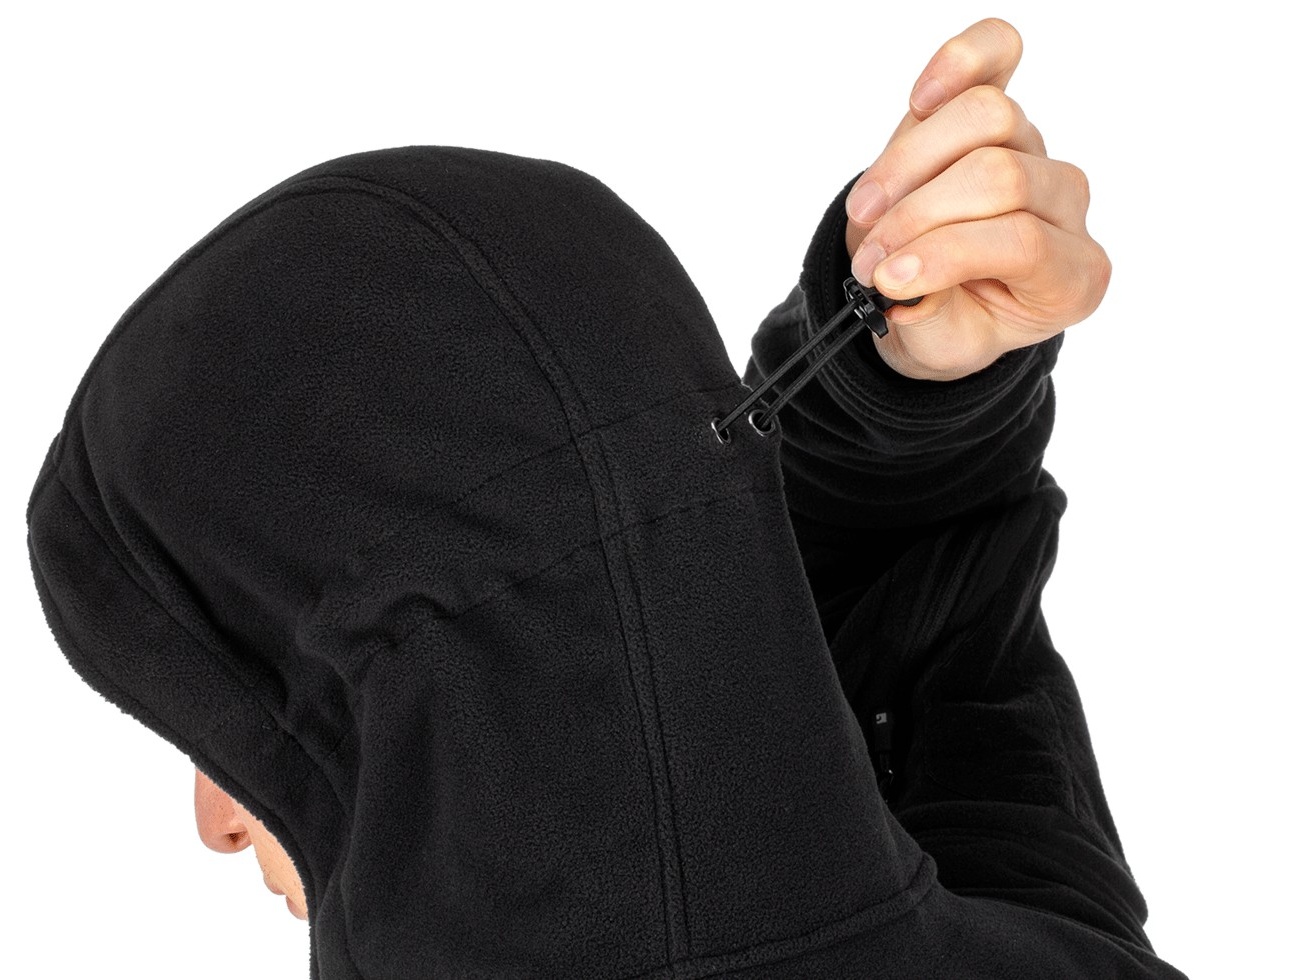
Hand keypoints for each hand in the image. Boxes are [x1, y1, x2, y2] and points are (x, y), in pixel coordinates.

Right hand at [844, 18, 1109, 381]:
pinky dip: (958, 64)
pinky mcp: (999, 114)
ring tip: (869, 209)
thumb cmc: (952, 323)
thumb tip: (898, 283)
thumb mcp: (941, 345)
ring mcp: (1035, 151)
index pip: (1021, 242)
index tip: (885, 280)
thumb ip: (927, 318)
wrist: (946, 305)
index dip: (944, 255)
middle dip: (916, 216)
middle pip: (998, 174)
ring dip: (908, 162)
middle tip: (869, 258)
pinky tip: (922, 98)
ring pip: (987, 117)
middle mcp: (1066, 205)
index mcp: (1072, 276)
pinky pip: (996, 57)